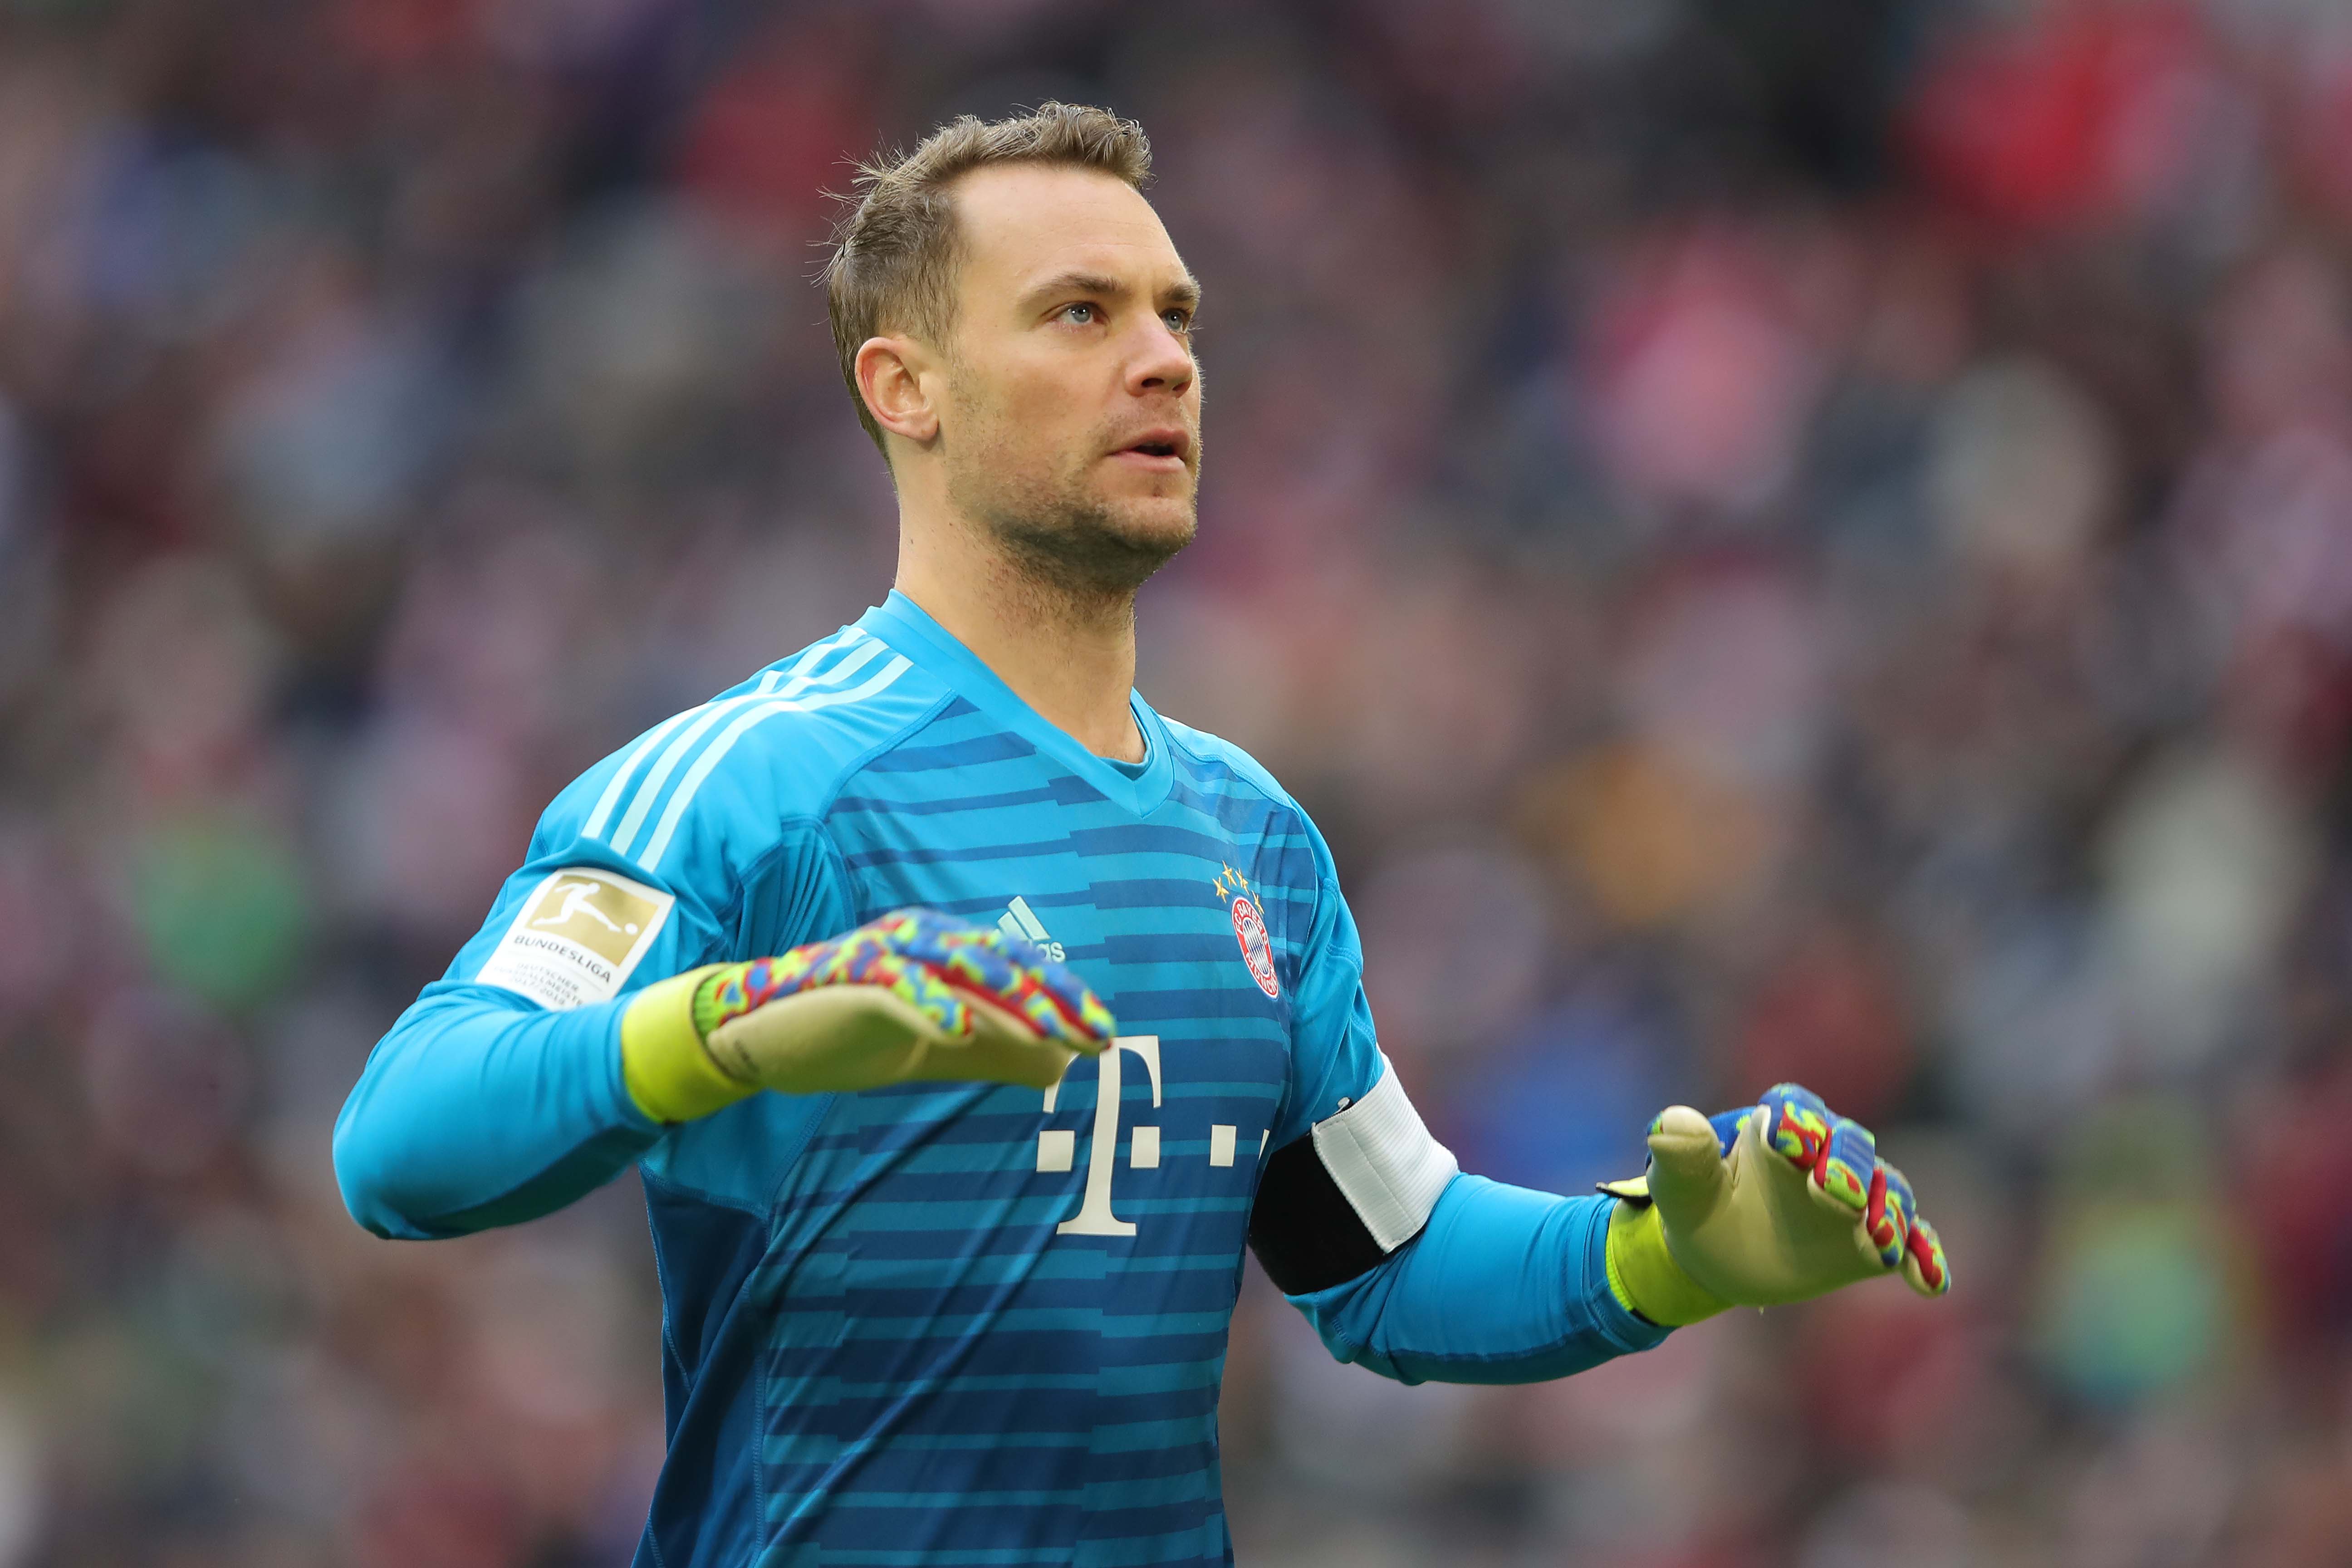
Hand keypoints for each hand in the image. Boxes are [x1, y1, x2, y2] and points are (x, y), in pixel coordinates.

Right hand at [622, 909, 1113, 1121]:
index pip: (1017, 967)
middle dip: (1051, 998)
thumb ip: (993, 1050)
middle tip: (1094, 1037)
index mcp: (943, 947)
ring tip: (1048, 1030)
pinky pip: (892, 986)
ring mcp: (880, 954)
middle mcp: (917, 939)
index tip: (1105, 1036)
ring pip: (954, 965)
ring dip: (1005, 996)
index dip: (1065, 997)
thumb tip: (1057, 1067)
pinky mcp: (843, 978)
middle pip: (999, 960)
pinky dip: (927, 1002)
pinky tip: (960, 1026)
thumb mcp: (937, 1046)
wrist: (760, 1037)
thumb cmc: (851, 1033)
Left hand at [1600, 1083, 1950, 1326]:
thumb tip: (1669, 1125)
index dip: (1798, 1122)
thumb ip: (1681, 1157)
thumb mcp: (1681, 1187)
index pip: (1796, 1110)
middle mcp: (1827, 1153)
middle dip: (1850, 1166)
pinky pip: (1910, 1243)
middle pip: (1851, 1146)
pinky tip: (1931, 1284)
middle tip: (1838, 1193)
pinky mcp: (1873, 1241)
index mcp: (1778, 1128)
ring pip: (1889, 1192)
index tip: (1791, 1144)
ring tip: (1879, 1240)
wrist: (1718, 1256)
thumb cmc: (1698, 1208)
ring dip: (1890, 1212)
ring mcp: (1857, 1198)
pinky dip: (1924, 1258)